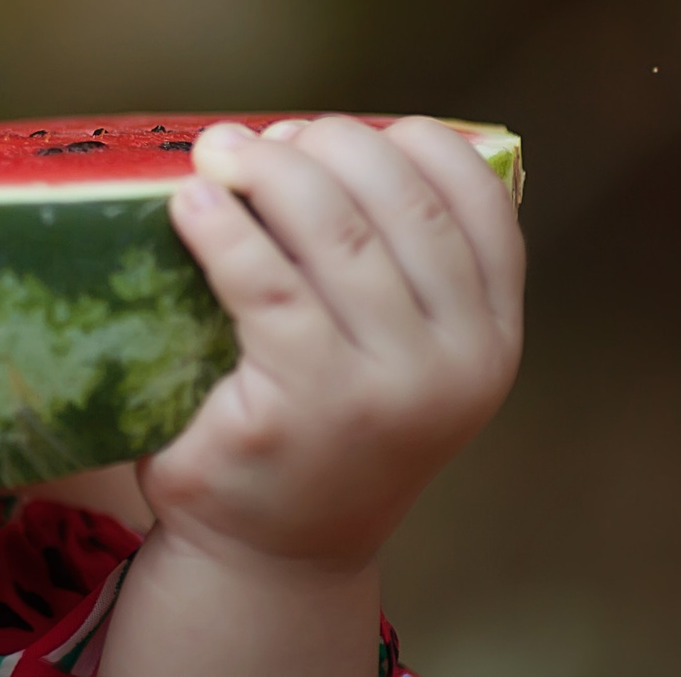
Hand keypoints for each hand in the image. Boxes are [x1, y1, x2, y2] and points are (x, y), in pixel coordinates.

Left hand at [145, 115, 524, 576]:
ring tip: (215, 155)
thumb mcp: (393, 347)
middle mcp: (460, 360)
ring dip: (267, 170)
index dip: (407, 140)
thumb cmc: (320, 420)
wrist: (275, 546)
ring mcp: (387, 387)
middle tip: (252, 142)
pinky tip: (189, 206)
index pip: (481, 197)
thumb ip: (392, 260)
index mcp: (491, 332)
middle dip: (323, 145)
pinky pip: (265, 285)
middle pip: (400, 201)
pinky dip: (223, 228)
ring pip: (336, 232)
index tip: (335, 133)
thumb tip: (308, 135)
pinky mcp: (307, 404)